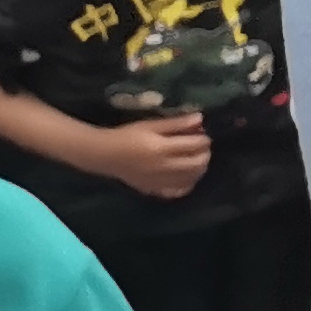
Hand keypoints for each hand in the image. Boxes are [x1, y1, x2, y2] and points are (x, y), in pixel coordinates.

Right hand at [96, 115, 213, 200]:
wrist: (105, 154)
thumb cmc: (128, 135)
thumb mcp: (151, 125)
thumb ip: (177, 123)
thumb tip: (200, 118)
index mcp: (162, 148)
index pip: (195, 145)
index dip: (204, 139)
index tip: (203, 134)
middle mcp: (163, 167)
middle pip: (197, 164)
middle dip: (205, 154)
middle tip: (202, 147)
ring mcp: (159, 181)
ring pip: (192, 179)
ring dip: (200, 168)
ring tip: (197, 159)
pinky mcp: (154, 190)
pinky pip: (178, 191)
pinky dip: (188, 184)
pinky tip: (187, 176)